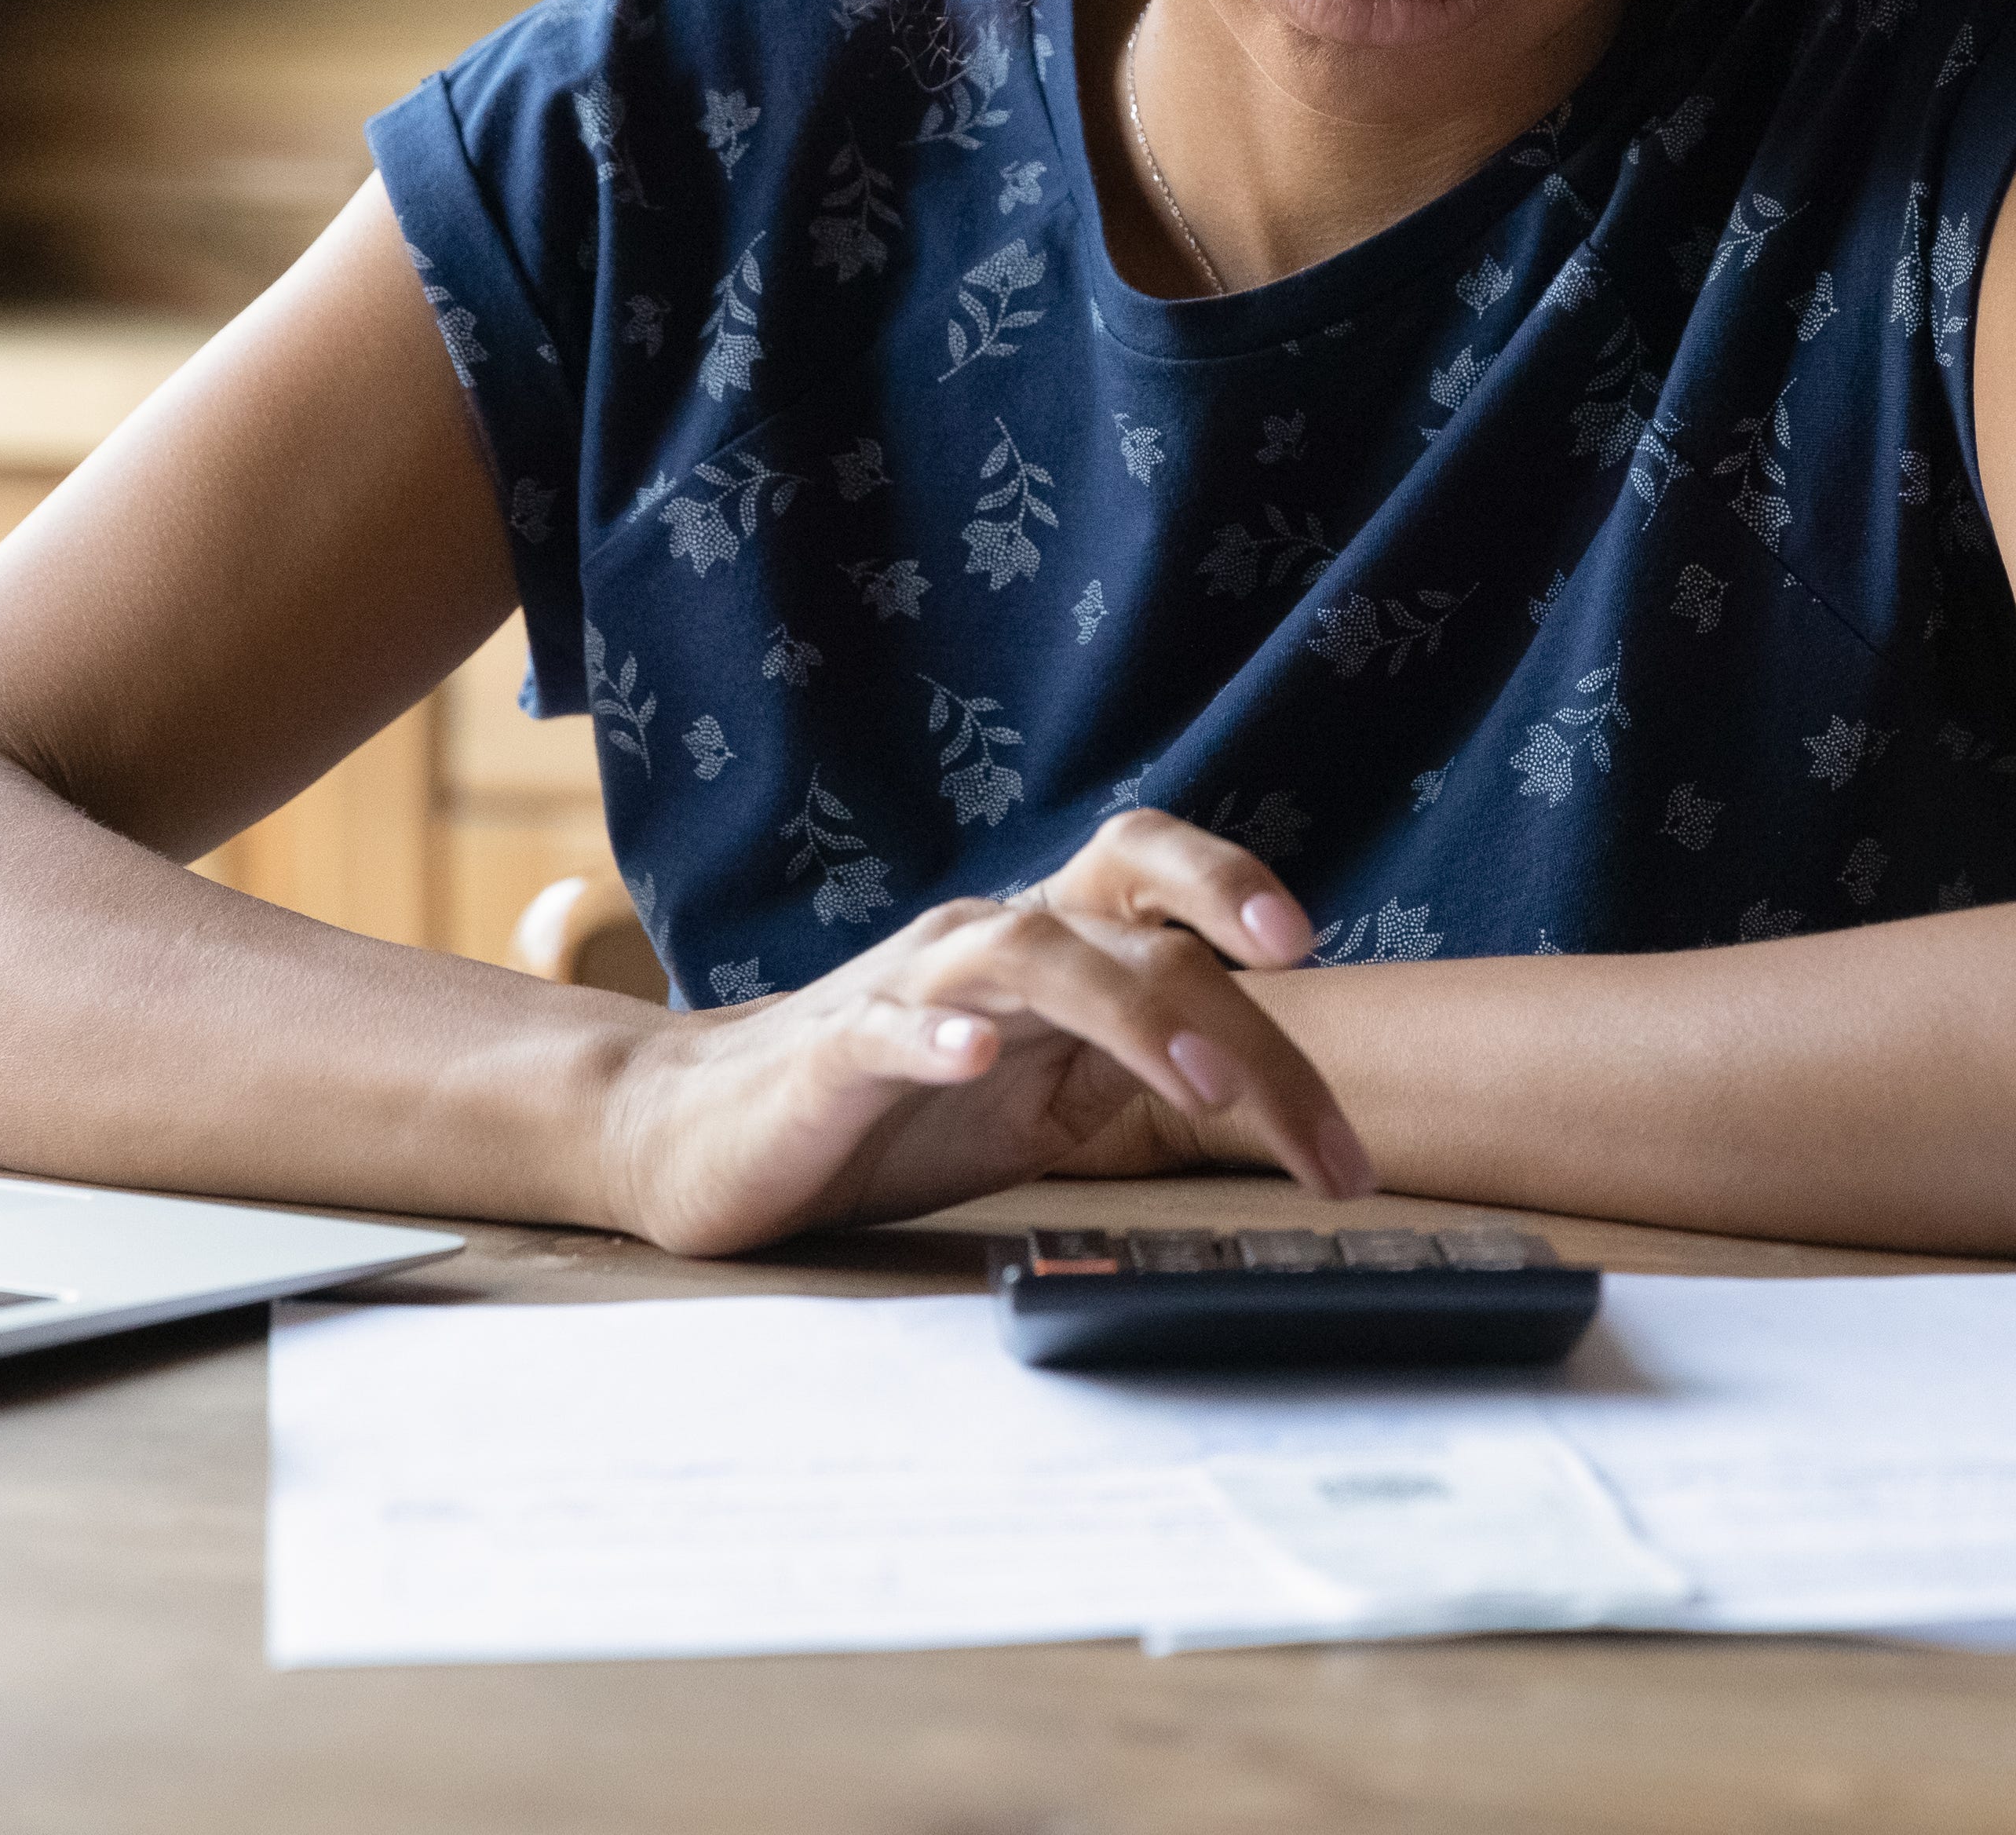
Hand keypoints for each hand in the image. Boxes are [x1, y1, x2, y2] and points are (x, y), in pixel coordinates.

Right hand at [593, 810, 1372, 1255]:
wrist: (706, 1135)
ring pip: (1031, 954)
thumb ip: (1136, 1062)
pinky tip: (975, 1057)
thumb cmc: (894, 1114)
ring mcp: (908, 990)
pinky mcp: (832, 1058)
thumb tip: (1262, 1067)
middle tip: (1302, 1011)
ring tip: (1207, 1085)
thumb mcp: (1045, 1093)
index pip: (1149, 880)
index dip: (1230, 883)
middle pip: (1125, 914)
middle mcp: (987, 941)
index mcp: (1046, 943)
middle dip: (1232, 980)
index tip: (1309, 943)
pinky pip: (888, 1029)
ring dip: (1132, 1013)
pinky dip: (937, 1036)